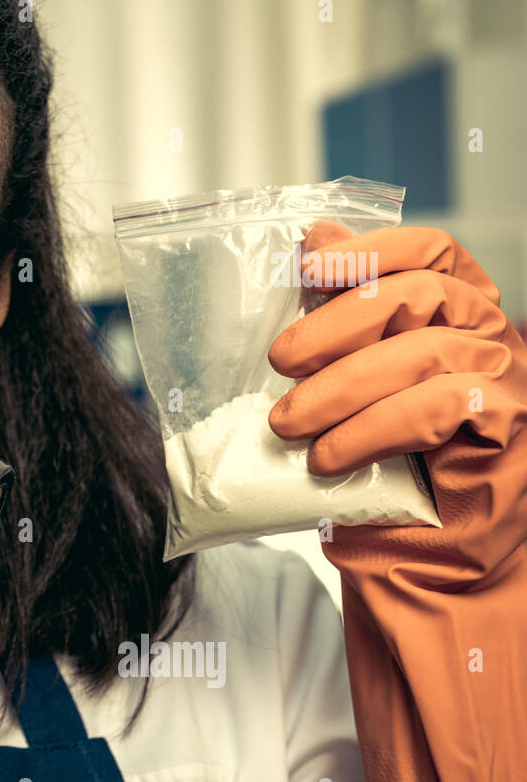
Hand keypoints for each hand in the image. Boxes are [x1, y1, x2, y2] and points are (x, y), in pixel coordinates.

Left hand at [266, 220, 526, 781]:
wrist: (416, 546)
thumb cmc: (375, 455)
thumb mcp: (343, 375)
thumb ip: (336, 310)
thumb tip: (314, 235)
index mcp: (451, 304)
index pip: (428, 249)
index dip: (372, 248)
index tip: (310, 263)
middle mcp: (486, 330)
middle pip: (418, 295)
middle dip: (336, 325)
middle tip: (278, 362)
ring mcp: (502, 376)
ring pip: (425, 353)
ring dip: (342, 388)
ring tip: (288, 425)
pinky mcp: (504, 426)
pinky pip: (441, 407)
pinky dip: (373, 430)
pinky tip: (329, 458)